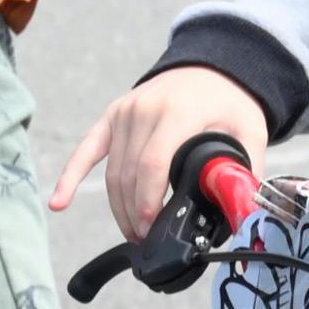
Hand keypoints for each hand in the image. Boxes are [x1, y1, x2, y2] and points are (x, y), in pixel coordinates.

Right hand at [52, 66, 270, 239]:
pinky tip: (58, 203)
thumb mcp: (251, 133)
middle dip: (133, 212)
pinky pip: (87, 151)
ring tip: (132, 232)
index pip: (153, 163)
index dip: (148, 200)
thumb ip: (245, 172)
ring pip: (112, 171)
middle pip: (128, 173)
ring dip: (118, 206)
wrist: (212, 67)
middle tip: (146, 240)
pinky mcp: (111, 116)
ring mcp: (124, 112)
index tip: (151, 228)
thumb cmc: (231, 104)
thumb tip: (242, 213)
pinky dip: (70, 177)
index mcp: (178, 113)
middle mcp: (144, 109)